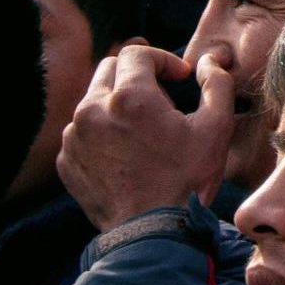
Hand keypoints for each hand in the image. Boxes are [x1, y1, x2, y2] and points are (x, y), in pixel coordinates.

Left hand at [57, 46, 232, 231]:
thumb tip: (209, 62)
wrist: (150, 231)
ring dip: (117, 104)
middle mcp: (93, 110)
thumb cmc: (186, 179)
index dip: (163, 59)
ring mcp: (74, 136)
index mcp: (130, 97)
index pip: (136, 53)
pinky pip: (82, 131)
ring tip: (142, 129)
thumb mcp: (216, 128)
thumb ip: (217, 84)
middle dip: (136, 75)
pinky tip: (126, 152)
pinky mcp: (67, 159)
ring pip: (93, 100)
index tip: (180, 78)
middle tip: (161, 97)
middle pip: (109, 69)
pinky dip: (102, 132)